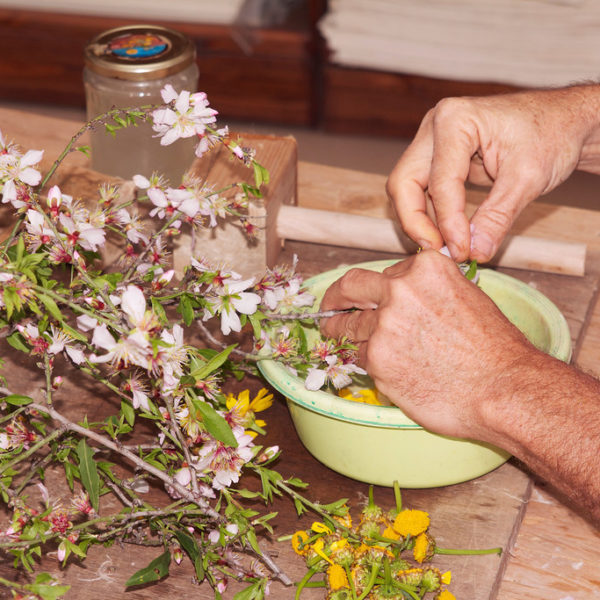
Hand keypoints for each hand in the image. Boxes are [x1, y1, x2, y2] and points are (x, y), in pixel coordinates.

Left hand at [319, 251, 538, 439]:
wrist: (503, 390)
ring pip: (348, 327)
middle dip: (334, 299)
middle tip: (327, 309)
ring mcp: (384, 324)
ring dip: (345, 335)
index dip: (373, 290)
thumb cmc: (494, 350)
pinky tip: (385, 370)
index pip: (382, 274)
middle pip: (349, 288)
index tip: (362, 298)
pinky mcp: (376, 358)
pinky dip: (365, 363)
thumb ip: (427, 292)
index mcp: (424, 268)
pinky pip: (358, 357)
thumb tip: (403, 298)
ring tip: (350, 344)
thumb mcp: (465, 297)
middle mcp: (398, 289)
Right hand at [387, 85, 599, 262]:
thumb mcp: (529, 178)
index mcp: (454, 120)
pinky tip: (450, 234)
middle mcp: (435, 127)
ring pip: (407, 189)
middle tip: (438, 251)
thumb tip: (475, 252)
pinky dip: (432, 215)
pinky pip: (422, 191)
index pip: (440, 182)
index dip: (448, 222)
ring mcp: (433, 141)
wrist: (565, 121)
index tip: (461, 251)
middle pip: (404, 183)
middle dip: (415, 222)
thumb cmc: (552, 134)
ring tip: (448, 247)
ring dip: (422, 222)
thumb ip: (498, 217)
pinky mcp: (438, 157)